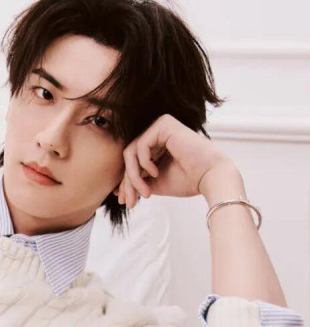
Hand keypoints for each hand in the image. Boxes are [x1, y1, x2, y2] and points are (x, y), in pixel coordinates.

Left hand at [114, 114, 230, 209]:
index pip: (132, 162)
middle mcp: (157, 133)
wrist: (210, 177)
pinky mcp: (164, 124)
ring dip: (134, 177)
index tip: (125, 201)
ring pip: (131, 153)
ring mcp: (160, 127)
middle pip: (129, 158)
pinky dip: (144, 163)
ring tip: (145, 192)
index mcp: (156, 146)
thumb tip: (117, 191)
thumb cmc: (188, 180)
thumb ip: (138, 182)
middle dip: (127, 182)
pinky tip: (155, 173)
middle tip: (130, 202)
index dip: (126, 182)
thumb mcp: (155, 184)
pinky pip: (140, 146)